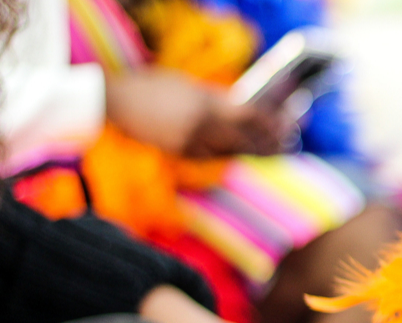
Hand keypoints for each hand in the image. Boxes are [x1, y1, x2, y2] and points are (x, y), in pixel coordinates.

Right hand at [105, 68, 293, 157]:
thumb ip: (215, 99)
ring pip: (230, 151)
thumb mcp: (188, 87)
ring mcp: (191, 141)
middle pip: (245, 140)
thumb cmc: (153, 86)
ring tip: (268, 150)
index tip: (286, 125)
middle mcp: (202, 124)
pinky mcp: (179, 152)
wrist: (115, 99)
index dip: (271, 123)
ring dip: (250, 151)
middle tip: (286, 144)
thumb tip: (241, 109)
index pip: (250, 116)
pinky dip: (226, 153)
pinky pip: (210, 156)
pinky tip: (235, 152)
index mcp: (207, 102)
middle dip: (268, 144)